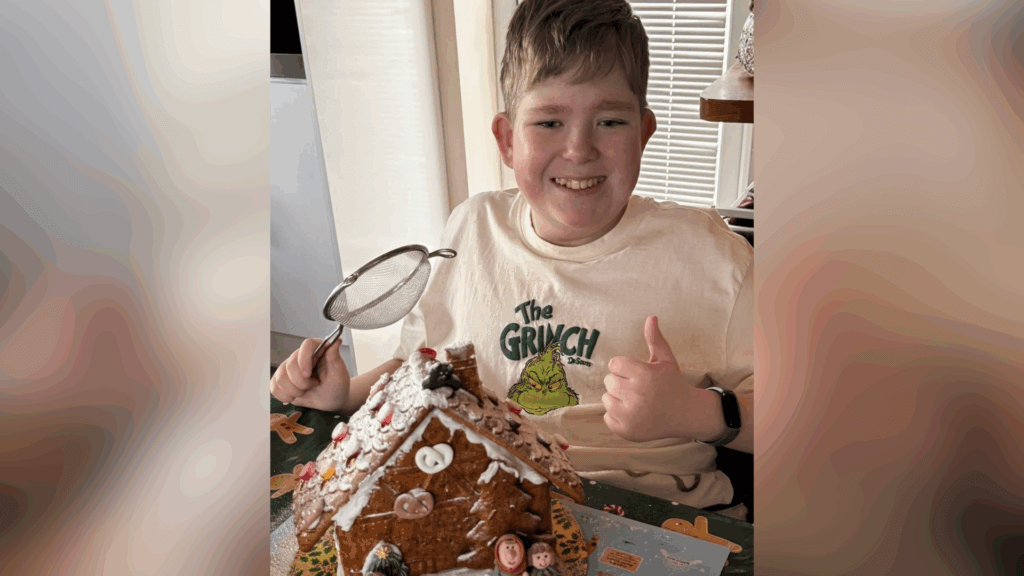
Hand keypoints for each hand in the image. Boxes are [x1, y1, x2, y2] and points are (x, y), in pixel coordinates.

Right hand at [270, 338, 350, 411]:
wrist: (330, 401)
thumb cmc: (337, 386)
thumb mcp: (340, 373)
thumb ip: (335, 358)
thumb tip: (336, 341)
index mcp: (318, 349)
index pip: (307, 345)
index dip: (304, 359)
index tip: (307, 374)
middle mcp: (302, 356)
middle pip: (291, 364)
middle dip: (301, 382)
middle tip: (313, 386)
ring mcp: (290, 367)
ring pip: (280, 377)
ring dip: (293, 390)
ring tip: (305, 391)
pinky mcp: (282, 379)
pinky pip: (274, 386)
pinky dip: (283, 395)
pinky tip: (294, 396)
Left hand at [602, 316, 722, 442]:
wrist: (686, 414)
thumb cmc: (672, 383)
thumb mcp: (665, 360)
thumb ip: (655, 339)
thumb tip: (650, 317)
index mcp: (644, 375)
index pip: (614, 364)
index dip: (624, 367)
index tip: (637, 373)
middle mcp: (637, 396)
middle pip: (609, 381)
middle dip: (621, 382)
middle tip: (639, 388)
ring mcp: (631, 416)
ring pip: (606, 398)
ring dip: (617, 398)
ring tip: (636, 400)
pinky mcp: (626, 431)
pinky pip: (607, 416)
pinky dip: (617, 415)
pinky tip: (634, 413)